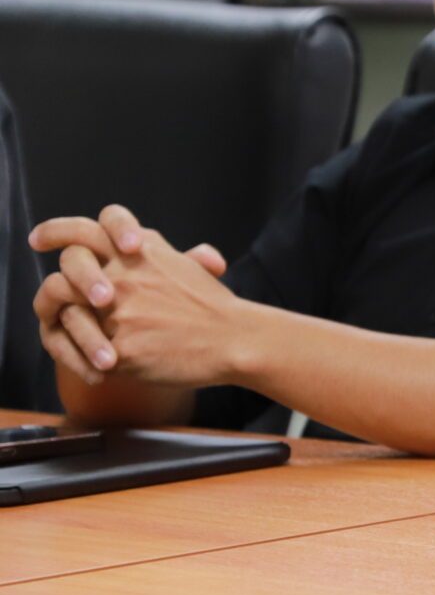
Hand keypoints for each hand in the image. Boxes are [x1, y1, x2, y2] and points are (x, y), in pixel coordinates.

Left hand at [30, 208, 225, 387]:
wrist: (236, 341)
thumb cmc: (214, 308)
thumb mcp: (187, 267)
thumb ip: (160, 254)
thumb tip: (152, 243)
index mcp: (141, 251)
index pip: (88, 227)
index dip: (57, 231)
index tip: (39, 239)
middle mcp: (125, 275)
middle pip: (68, 266)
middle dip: (57, 285)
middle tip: (58, 298)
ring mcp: (120, 312)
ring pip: (66, 313)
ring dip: (68, 326)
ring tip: (87, 340)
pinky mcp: (120, 349)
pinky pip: (82, 354)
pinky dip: (85, 360)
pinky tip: (103, 367)